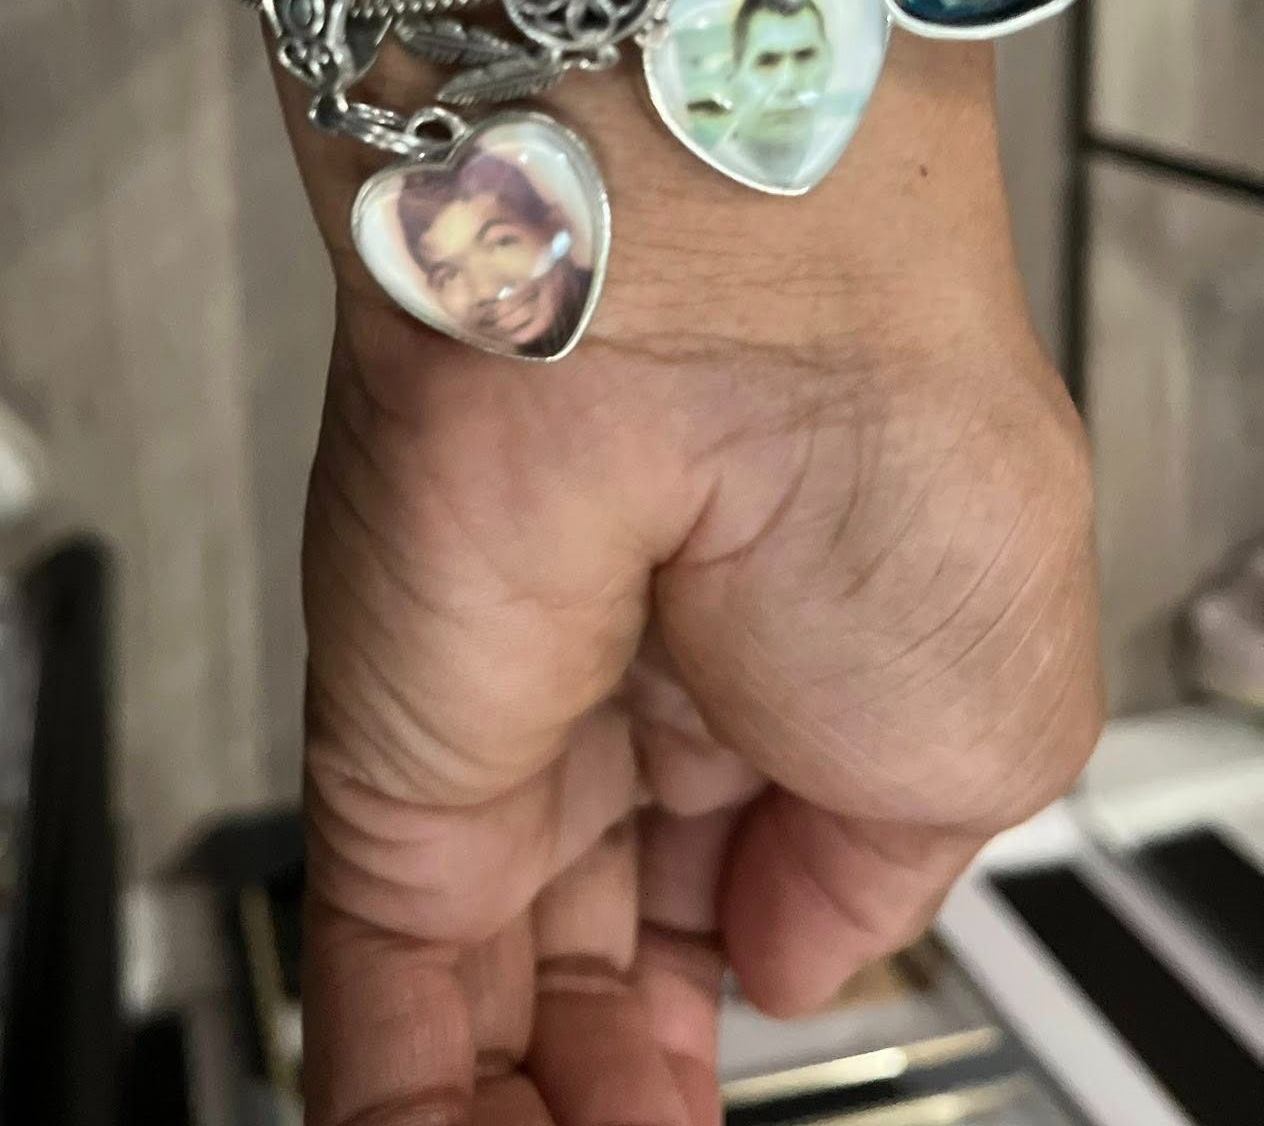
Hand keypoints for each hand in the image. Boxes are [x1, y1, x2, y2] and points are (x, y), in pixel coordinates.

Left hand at [301, 40, 1101, 1125]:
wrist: (713, 318)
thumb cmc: (883, 449)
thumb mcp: (988, 733)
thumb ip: (871, 879)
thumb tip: (791, 955)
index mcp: (787, 672)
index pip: (738, 884)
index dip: (735, 1004)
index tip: (729, 1066)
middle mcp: (630, 702)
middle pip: (602, 951)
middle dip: (618, 1085)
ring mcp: (499, 740)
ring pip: (486, 994)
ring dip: (519, 1116)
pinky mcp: (388, 772)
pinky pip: (376, 987)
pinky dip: (396, 1110)